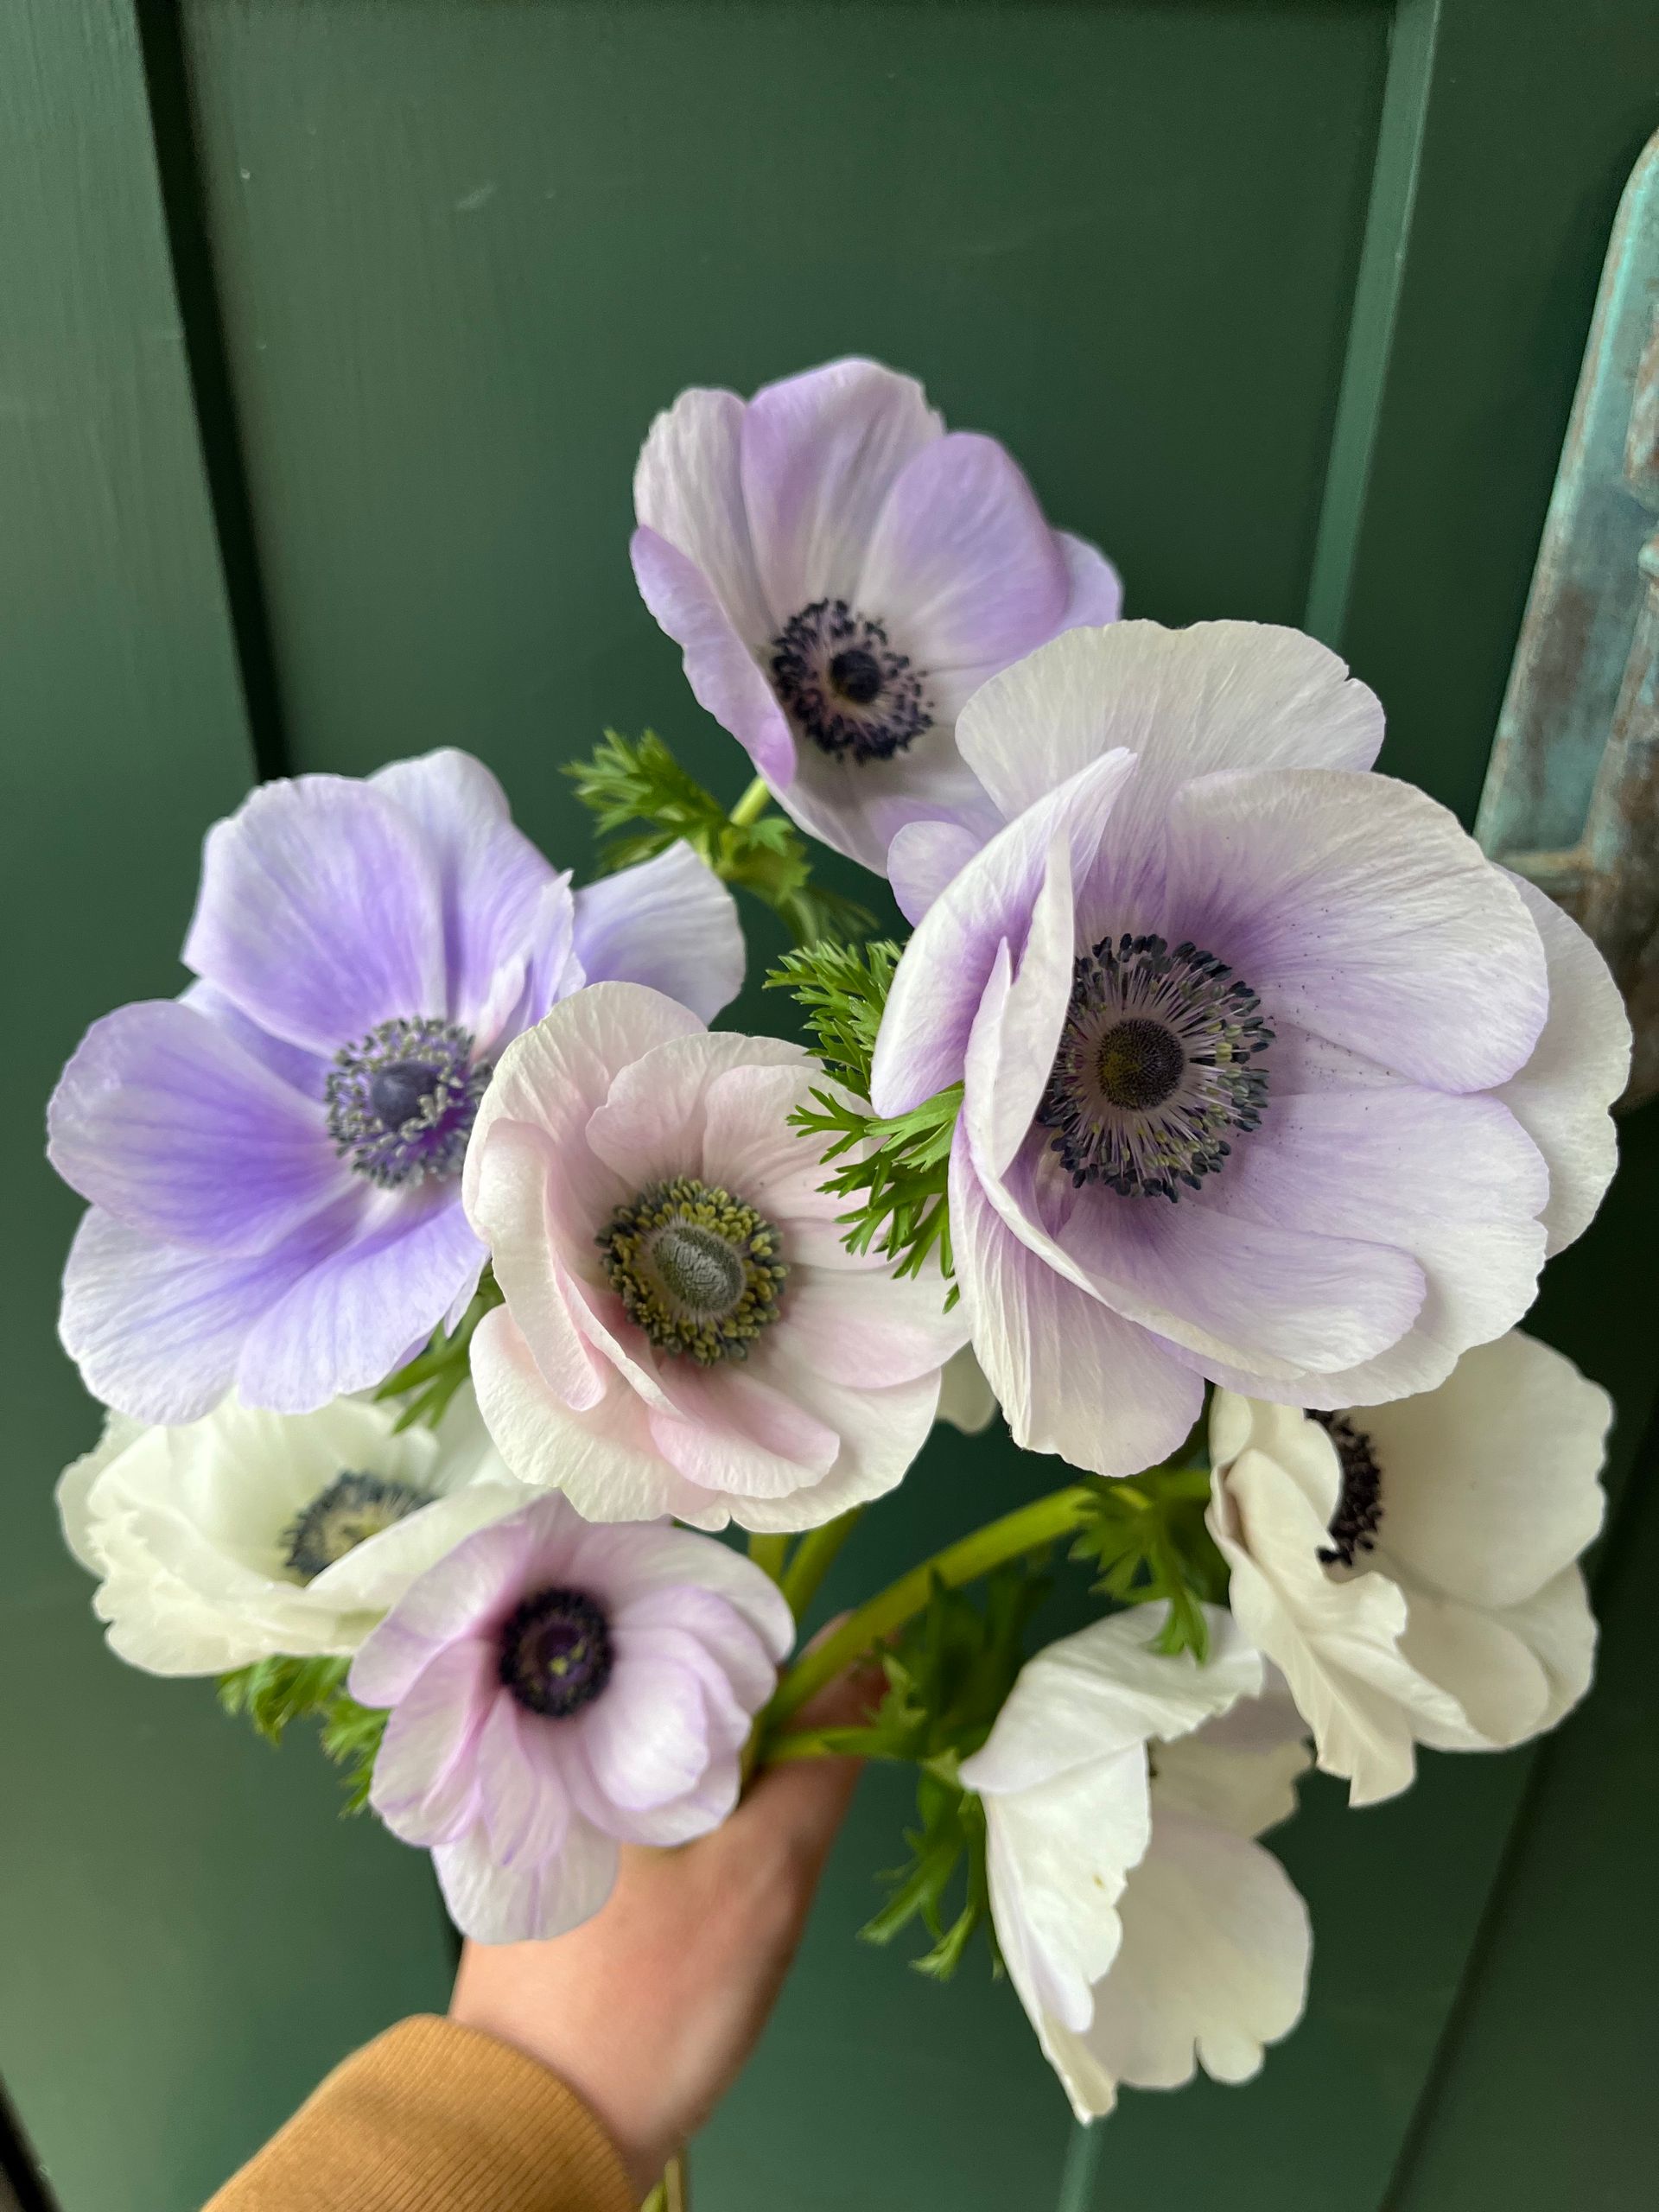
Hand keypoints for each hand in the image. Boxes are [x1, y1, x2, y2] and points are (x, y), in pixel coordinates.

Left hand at [449, 1665, 871, 2197]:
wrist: (533, 2128)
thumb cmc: (650, 2003)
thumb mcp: (765, 1876)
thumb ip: (822, 1756)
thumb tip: (866, 1651)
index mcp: (596, 1716)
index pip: (722, 1641)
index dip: (795, 1683)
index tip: (830, 1743)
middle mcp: (552, 1735)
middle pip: (696, 1696)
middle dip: (757, 1754)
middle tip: (762, 1850)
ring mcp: (537, 1791)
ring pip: (671, 1752)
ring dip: (720, 1799)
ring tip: (721, 1890)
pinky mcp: (541, 1845)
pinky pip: (633, 1799)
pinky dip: (677, 1834)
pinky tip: (679, 1909)